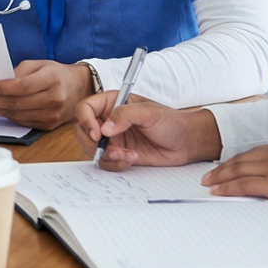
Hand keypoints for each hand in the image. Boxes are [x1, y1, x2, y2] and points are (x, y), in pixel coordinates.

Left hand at [0, 59, 94, 129]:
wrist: (79, 89)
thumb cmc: (55, 73)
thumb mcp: (39, 64)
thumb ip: (19, 71)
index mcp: (52, 79)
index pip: (21, 86)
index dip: (0, 88)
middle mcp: (54, 99)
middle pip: (16, 103)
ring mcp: (52, 115)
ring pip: (16, 115)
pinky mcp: (48, 126)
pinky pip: (22, 122)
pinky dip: (5, 116)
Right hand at [72, 90, 222, 170]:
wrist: (186, 143)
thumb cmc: (170, 121)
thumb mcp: (148, 113)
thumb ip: (124, 115)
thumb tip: (105, 128)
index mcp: (110, 103)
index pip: (85, 109)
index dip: (86, 121)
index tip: (97, 134)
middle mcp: (107, 120)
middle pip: (82, 131)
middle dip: (93, 144)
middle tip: (111, 149)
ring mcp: (112, 139)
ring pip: (92, 149)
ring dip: (107, 156)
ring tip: (127, 155)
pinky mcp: (119, 154)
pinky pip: (106, 162)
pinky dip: (115, 164)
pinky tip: (132, 159)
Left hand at [202, 142, 267, 208]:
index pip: (253, 153)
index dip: (237, 161)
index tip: (225, 166)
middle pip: (241, 160)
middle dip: (222, 168)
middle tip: (208, 176)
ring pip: (238, 171)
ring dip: (220, 178)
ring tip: (208, 184)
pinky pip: (244, 185)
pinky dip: (228, 188)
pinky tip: (218, 192)